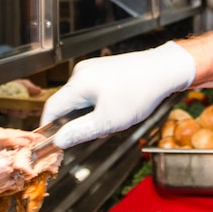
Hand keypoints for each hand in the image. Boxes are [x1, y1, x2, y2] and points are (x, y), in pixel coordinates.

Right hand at [42, 42, 194, 149]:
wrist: (164, 70)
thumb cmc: (139, 93)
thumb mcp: (108, 120)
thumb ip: (80, 131)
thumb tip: (59, 140)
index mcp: (78, 83)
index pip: (52, 108)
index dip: (48, 128)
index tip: (51, 143)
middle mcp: (81, 72)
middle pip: (66, 103)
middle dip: (76, 122)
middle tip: (96, 133)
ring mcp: (92, 68)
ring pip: (81, 98)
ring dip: (90, 113)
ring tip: (113, 118)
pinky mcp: (103, 69)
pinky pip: (92, 91)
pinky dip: (99, 104)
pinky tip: (117, 107)